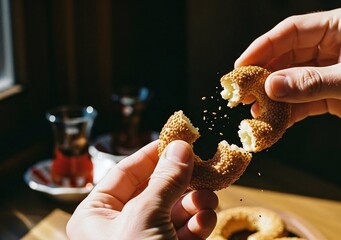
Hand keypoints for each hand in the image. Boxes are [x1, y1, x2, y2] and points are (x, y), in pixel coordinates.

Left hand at [67, 140, 217, 238]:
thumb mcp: (145, 216)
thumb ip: (166, 180)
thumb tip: (181, 146)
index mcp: (98, 215)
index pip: (126, 172)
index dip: (153, 153)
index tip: (178, 138)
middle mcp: (121, 226)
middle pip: (157, 189)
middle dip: (182, 179)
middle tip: (204, 165)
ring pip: (176, 209)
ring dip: (195, 201)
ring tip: (209, 198)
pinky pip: (187, 230)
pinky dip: (200, 223)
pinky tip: (207, 220)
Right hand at [236, 5, 340, 145]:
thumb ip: (311, 84)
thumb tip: (271, 86)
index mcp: (340, 27)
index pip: (291, 32)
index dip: (263, 47)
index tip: (241, 66)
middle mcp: (332, 46)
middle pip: (287, 57)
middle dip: (265, 75)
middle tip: (242, 93)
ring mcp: (331, 71)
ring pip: (293, 80)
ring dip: (274, 97)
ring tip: (254, 112)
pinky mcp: (333, 94)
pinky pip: (303, 101)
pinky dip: (289, 112)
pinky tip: (275, 123)